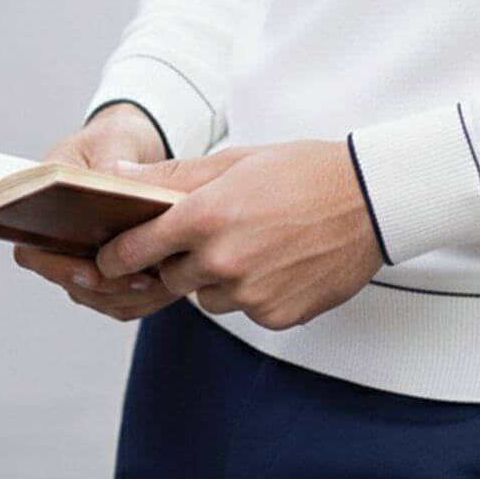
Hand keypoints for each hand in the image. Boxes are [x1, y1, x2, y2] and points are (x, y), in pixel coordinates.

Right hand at [11, 103, 179, 321]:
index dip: (58, 267)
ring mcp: (79, 256)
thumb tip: (108, 185)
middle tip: (145, 281)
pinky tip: (168, 286)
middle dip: (108, 287)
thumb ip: (108, 164)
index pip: (32, 250)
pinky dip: (141, 298)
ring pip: (96, 296)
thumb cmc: (114, 138)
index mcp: (42, 204)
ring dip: (128, 296)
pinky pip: (117, 297)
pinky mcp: (105, 268)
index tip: (93, 272)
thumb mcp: (112, 141)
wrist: (131, 146)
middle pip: (69, 281)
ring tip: (164, 284)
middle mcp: (55, 237)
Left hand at [94, 139, 384, 329]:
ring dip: (217, 279)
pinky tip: (279, 263)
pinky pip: (245, 311)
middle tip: (212, 234)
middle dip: (179, 261)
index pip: (135, 251)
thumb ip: (172, 177)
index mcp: (206, 217)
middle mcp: (222, 261)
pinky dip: (253, 293)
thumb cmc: (303, 172)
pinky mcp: (276, 317)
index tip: (107, 258)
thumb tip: (116, 177)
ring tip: (256, 243)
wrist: (372, 200)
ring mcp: (250, 294)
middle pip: (170, 278)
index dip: (116, 256)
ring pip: (208, 298)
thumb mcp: (235, 161)